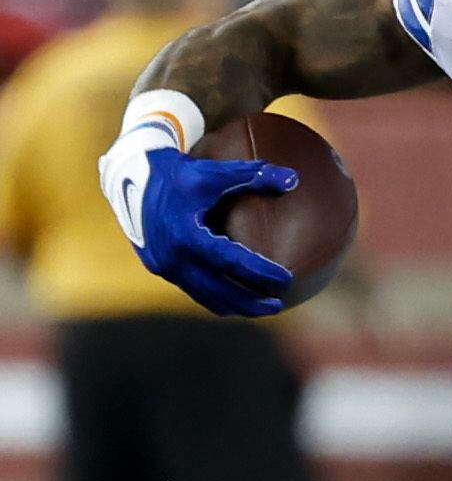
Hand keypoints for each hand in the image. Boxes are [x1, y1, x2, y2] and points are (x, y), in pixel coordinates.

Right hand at [98, 116, 295, 317]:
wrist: (128, 177)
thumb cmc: (177, 173)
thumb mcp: (212, 172)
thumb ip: (253, 175)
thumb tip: (293, 178)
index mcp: (186, 235)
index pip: (231, 262)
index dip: (260, 273)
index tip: (287, 280)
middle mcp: (172, 256)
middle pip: (219, 291)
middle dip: (251, 302)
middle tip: (280, 304)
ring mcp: (163, 266)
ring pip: (205, 297)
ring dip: (235, 306)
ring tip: (263, 307)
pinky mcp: (159, 267)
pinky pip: (192, 290)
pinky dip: (217, 298)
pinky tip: (238, 298)